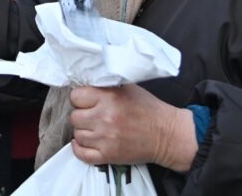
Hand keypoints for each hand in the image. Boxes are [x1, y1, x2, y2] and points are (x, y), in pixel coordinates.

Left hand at [70, 85, 196, 172]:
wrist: (166, 134)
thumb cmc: (148, 108)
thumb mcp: (127, 88)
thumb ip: (105, 87)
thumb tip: (85, 85)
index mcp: (109, 98)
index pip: (76, 96)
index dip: (80, 98)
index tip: (87, 101)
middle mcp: (105, 118)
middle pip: (74, 117)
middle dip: (81, 115)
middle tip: (91, 115)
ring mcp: (105, 139)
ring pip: (77, 135)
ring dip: (83, 131)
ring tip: (93, 128)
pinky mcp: (108, 156)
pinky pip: (82, 154)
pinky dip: (79, 149)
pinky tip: (84, 142)